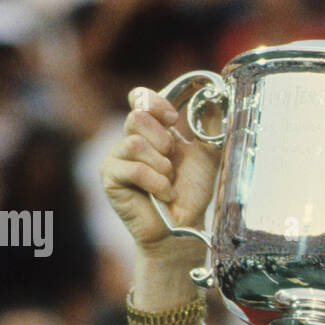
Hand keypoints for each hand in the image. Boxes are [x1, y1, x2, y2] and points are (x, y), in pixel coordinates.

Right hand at [101, 87, 220, 254]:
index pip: (141, 98)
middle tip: (172, 164)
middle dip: (164, 141)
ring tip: (168, 182)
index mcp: (150, 130)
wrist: (184, 226)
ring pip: (135, 143)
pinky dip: (155, 182)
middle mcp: (129, 140)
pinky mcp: (110, 178)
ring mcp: (117, 158)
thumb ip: (208, 126)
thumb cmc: (191, 193)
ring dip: (161, 166)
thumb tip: (214, 98)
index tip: (175, 121)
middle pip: (138, 117)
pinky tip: (162, 194)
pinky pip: (132, 168)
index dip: (157, 104)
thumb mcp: (206, 153)